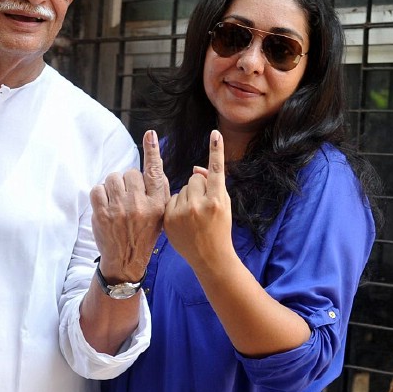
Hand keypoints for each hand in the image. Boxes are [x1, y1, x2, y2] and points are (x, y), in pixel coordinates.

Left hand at [91, 129, 169, 281]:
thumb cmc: (144, 234)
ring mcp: (120, 209)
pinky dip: (100, 194)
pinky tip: (106, 206)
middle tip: (128, 198)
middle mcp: (140, 204)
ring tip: (116, 202)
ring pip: (112, 178)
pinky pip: (97, 189)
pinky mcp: (102, 214)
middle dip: (127, 182)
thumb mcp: (160, 214)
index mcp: (157, 203)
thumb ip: (158, 189)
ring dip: (113, 187)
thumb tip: (154, 161)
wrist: (126, 261)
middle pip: (129, 173)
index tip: (150, 134)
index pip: (155, 172)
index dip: (152, 151)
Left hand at [163, 130, 233, 271]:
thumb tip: (196, 168)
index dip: (216, 151)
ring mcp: (181, 213)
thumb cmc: (220, 228)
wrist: (210, 257)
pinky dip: (176, 205)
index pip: (216, 170)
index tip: (215, 134)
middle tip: (204, 206)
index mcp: (216, 201)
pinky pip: (171, 199)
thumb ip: (213, 185)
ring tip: (193, 216)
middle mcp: (199, 205)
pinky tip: (183, 220)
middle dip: (198, 187)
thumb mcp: (224, 206)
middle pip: (194, 178)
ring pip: (182, 188)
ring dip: (187, 196)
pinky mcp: (168, 219)